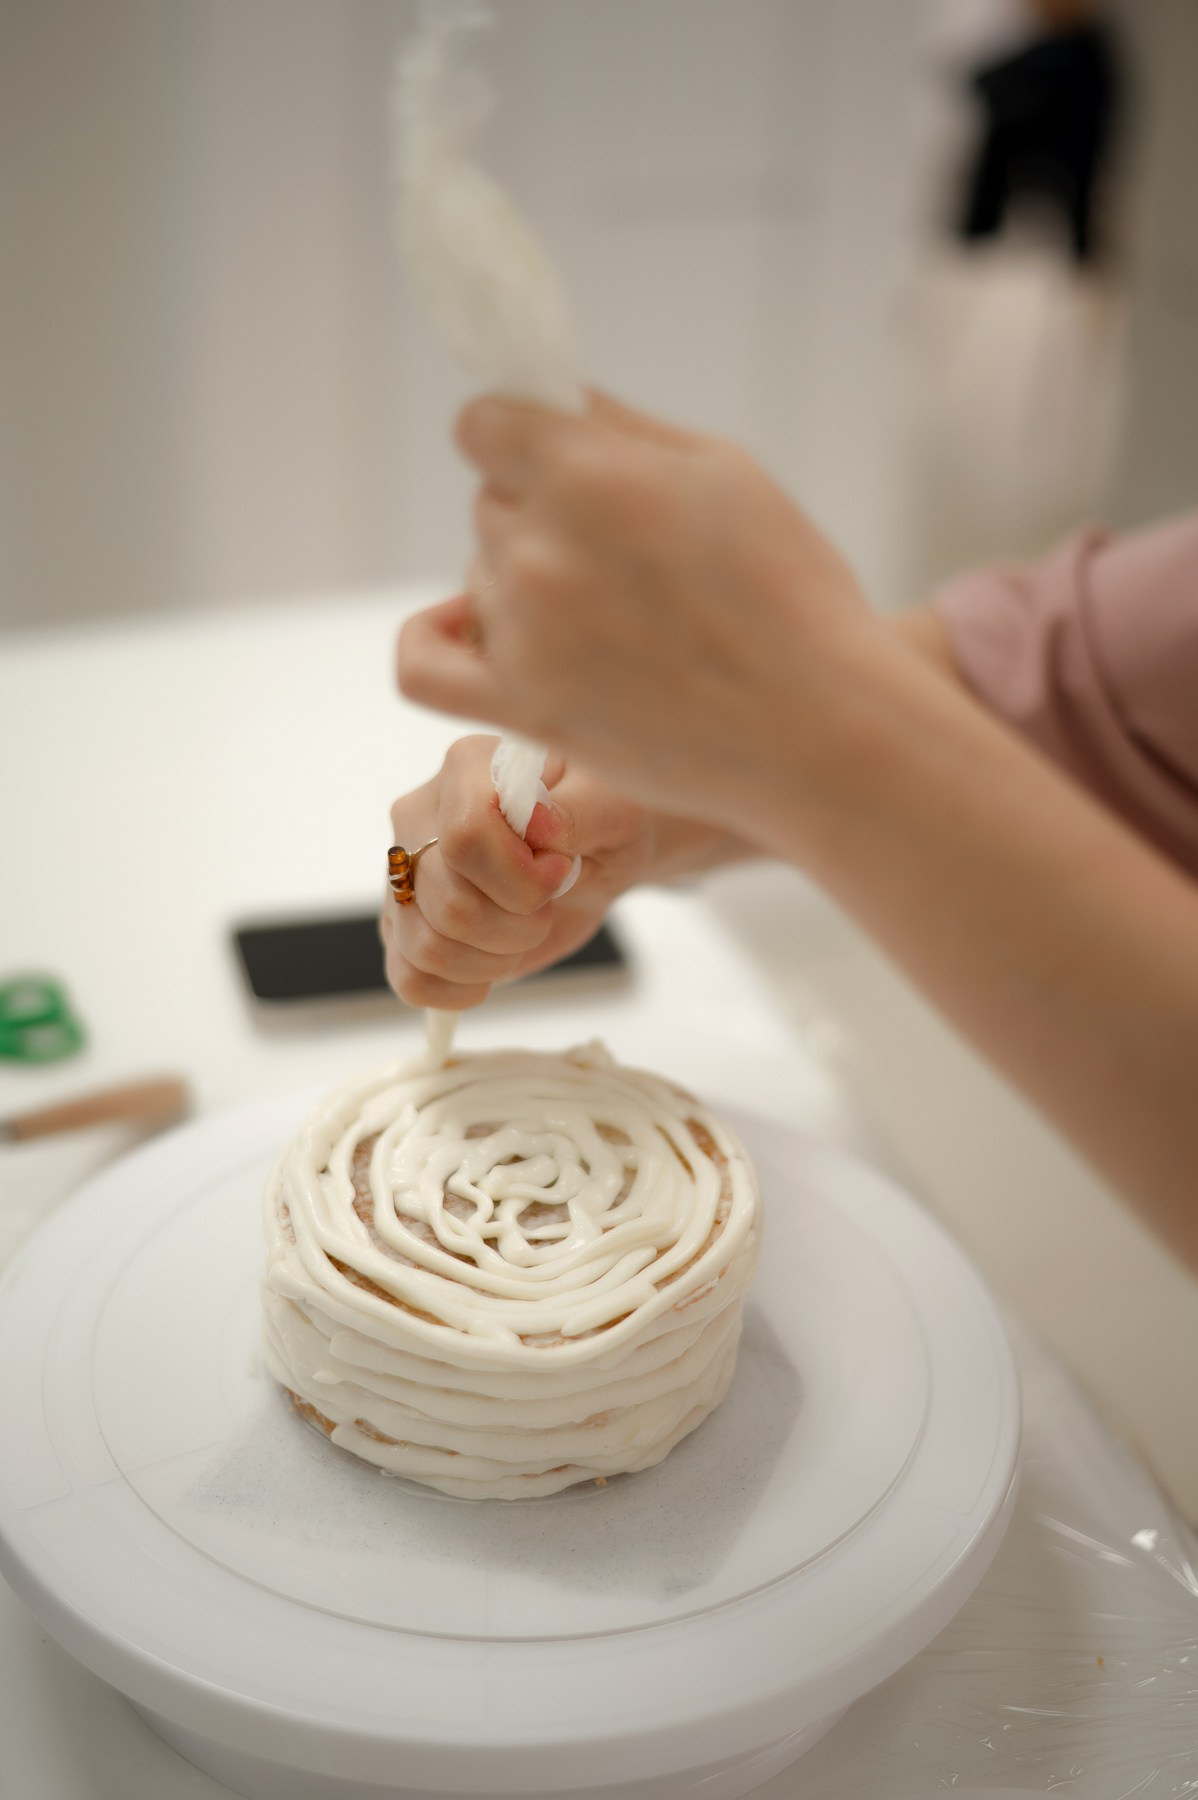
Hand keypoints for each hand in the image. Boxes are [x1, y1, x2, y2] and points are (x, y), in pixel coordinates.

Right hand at [380, 735, 652, 1009]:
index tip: (560, 872)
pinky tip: (492, 968)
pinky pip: (408, 977)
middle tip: (548, 908)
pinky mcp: (405, 923)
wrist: (596, 858)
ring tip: (523, 934)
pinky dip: (458, 989)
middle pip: (447, 899)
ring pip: (425, 945)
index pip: (465, 834)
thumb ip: (580, 811)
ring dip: (493, 959)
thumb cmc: (606, 822)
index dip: (521, 876)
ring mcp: (404, 873)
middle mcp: (420, 814)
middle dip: (516, 924)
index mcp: (467, 767)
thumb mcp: (616, 808)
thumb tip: (538, 824)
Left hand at [397, 393, 870, 840]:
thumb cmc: (792, 593)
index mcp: (585, 473)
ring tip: (619, 623)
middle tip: (628, 560)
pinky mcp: (519, 708)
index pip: (483, 424)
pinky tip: (472, 630)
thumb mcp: (726, 470)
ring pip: (479, 577)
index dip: (523, 437)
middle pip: (491, 503)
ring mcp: (521, 634)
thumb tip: (552, 399)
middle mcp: (538, 549)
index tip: (560, 461)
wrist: (819, 729)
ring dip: (525, 587)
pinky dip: (437, 639)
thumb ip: (623, 428)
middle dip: (545, 515)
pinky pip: (421, 665)